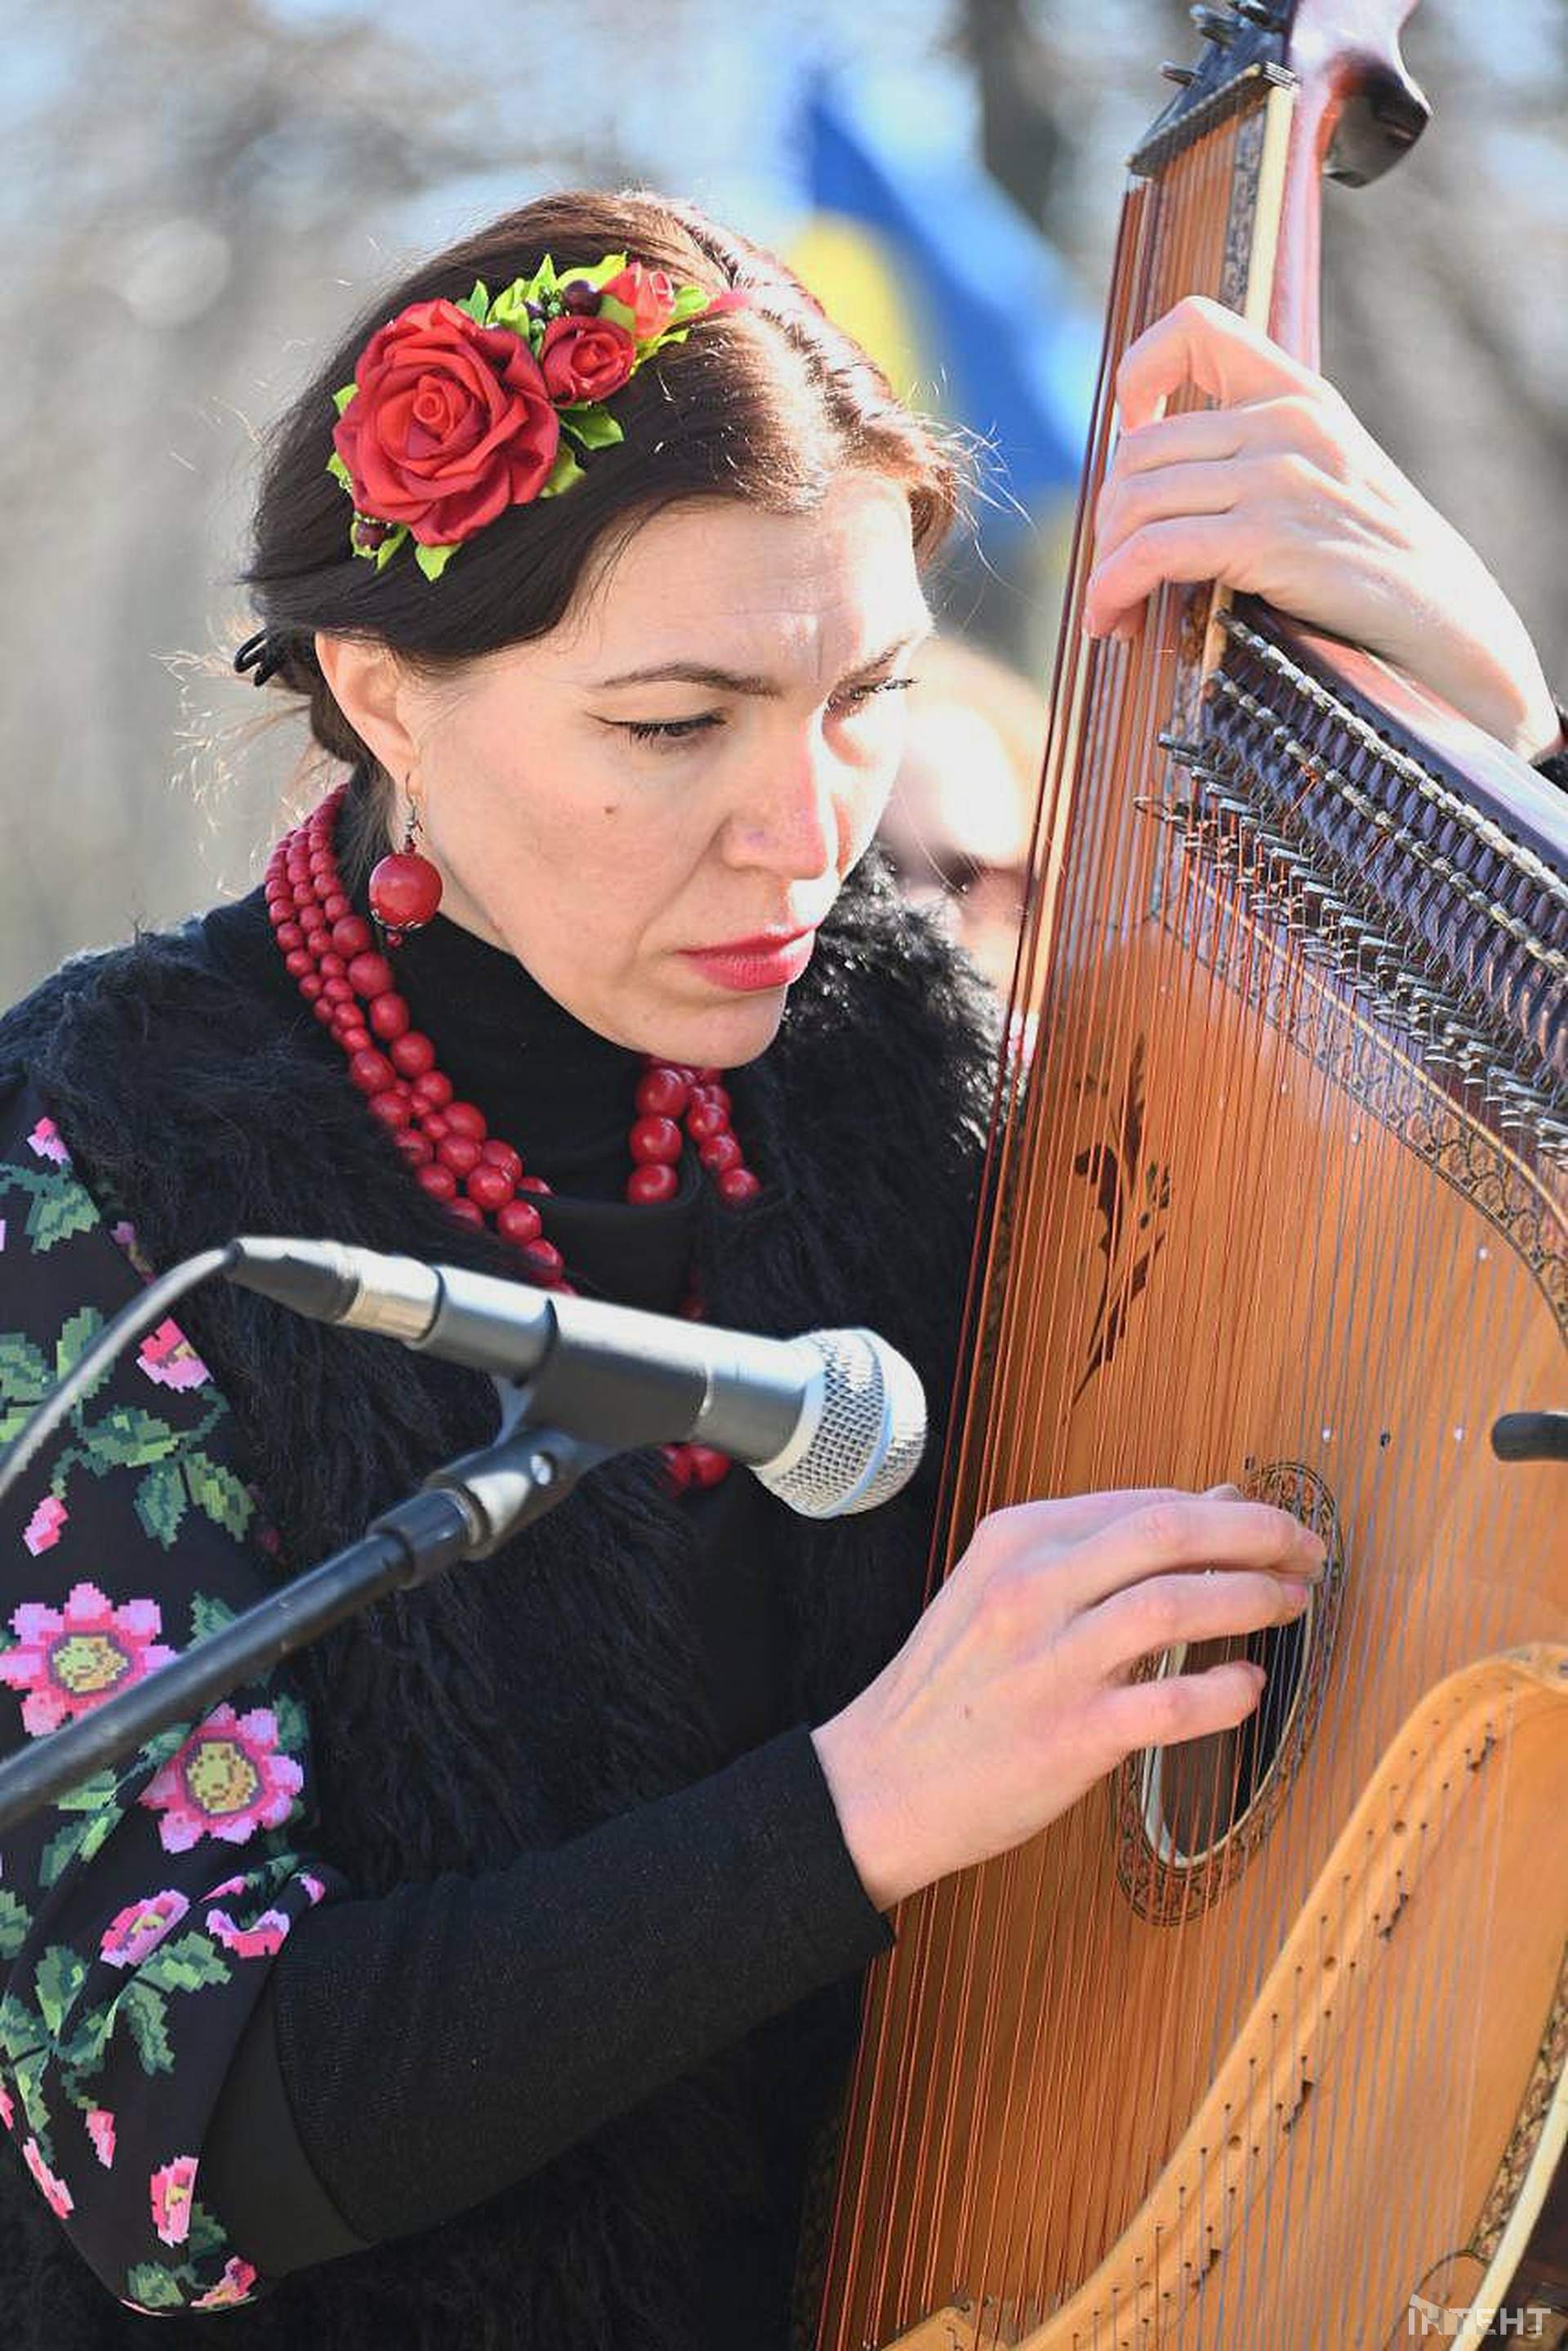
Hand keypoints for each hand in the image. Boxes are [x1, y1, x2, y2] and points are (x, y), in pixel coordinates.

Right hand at [811, 1485, 1325, 1910]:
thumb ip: (1103, 1546)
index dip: (1228, 1509)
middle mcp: (1032, 1587)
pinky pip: (1172, 1704)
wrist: (879, 1782)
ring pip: (1176, 1605)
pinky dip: (1226, 1692)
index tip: (1272, 1526)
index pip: (1146, 1502)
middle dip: (1259, 1535)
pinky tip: (1248, 1687)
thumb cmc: (954, 1686)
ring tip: (1290, 1606)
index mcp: (1016, 1539)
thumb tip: (1216, 1502)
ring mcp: (1050, 1661)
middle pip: (1170, 1532)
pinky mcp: (1070, 1735)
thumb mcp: (1007, 1588)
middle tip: (1308, 1552)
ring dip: (1252, 1600)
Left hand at [1084, 296, 1563, 764]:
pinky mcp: (1267, 539)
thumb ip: (1259, 451)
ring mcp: (1277, 478)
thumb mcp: (1327, 473)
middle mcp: (1285, 423)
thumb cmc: (1374, 559)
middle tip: (1114, 571)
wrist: (1442, 617)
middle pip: (1139, 449)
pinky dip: (1113, 588)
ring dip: (1105, 564)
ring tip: (1109, 607)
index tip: (1134, 430)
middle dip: (1109, 520)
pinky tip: (1110, 619)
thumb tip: (1158, 471)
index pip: (1196, 325)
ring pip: (1134, 500)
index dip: (1142, 372)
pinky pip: (1152, 552)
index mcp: (1298, 393)